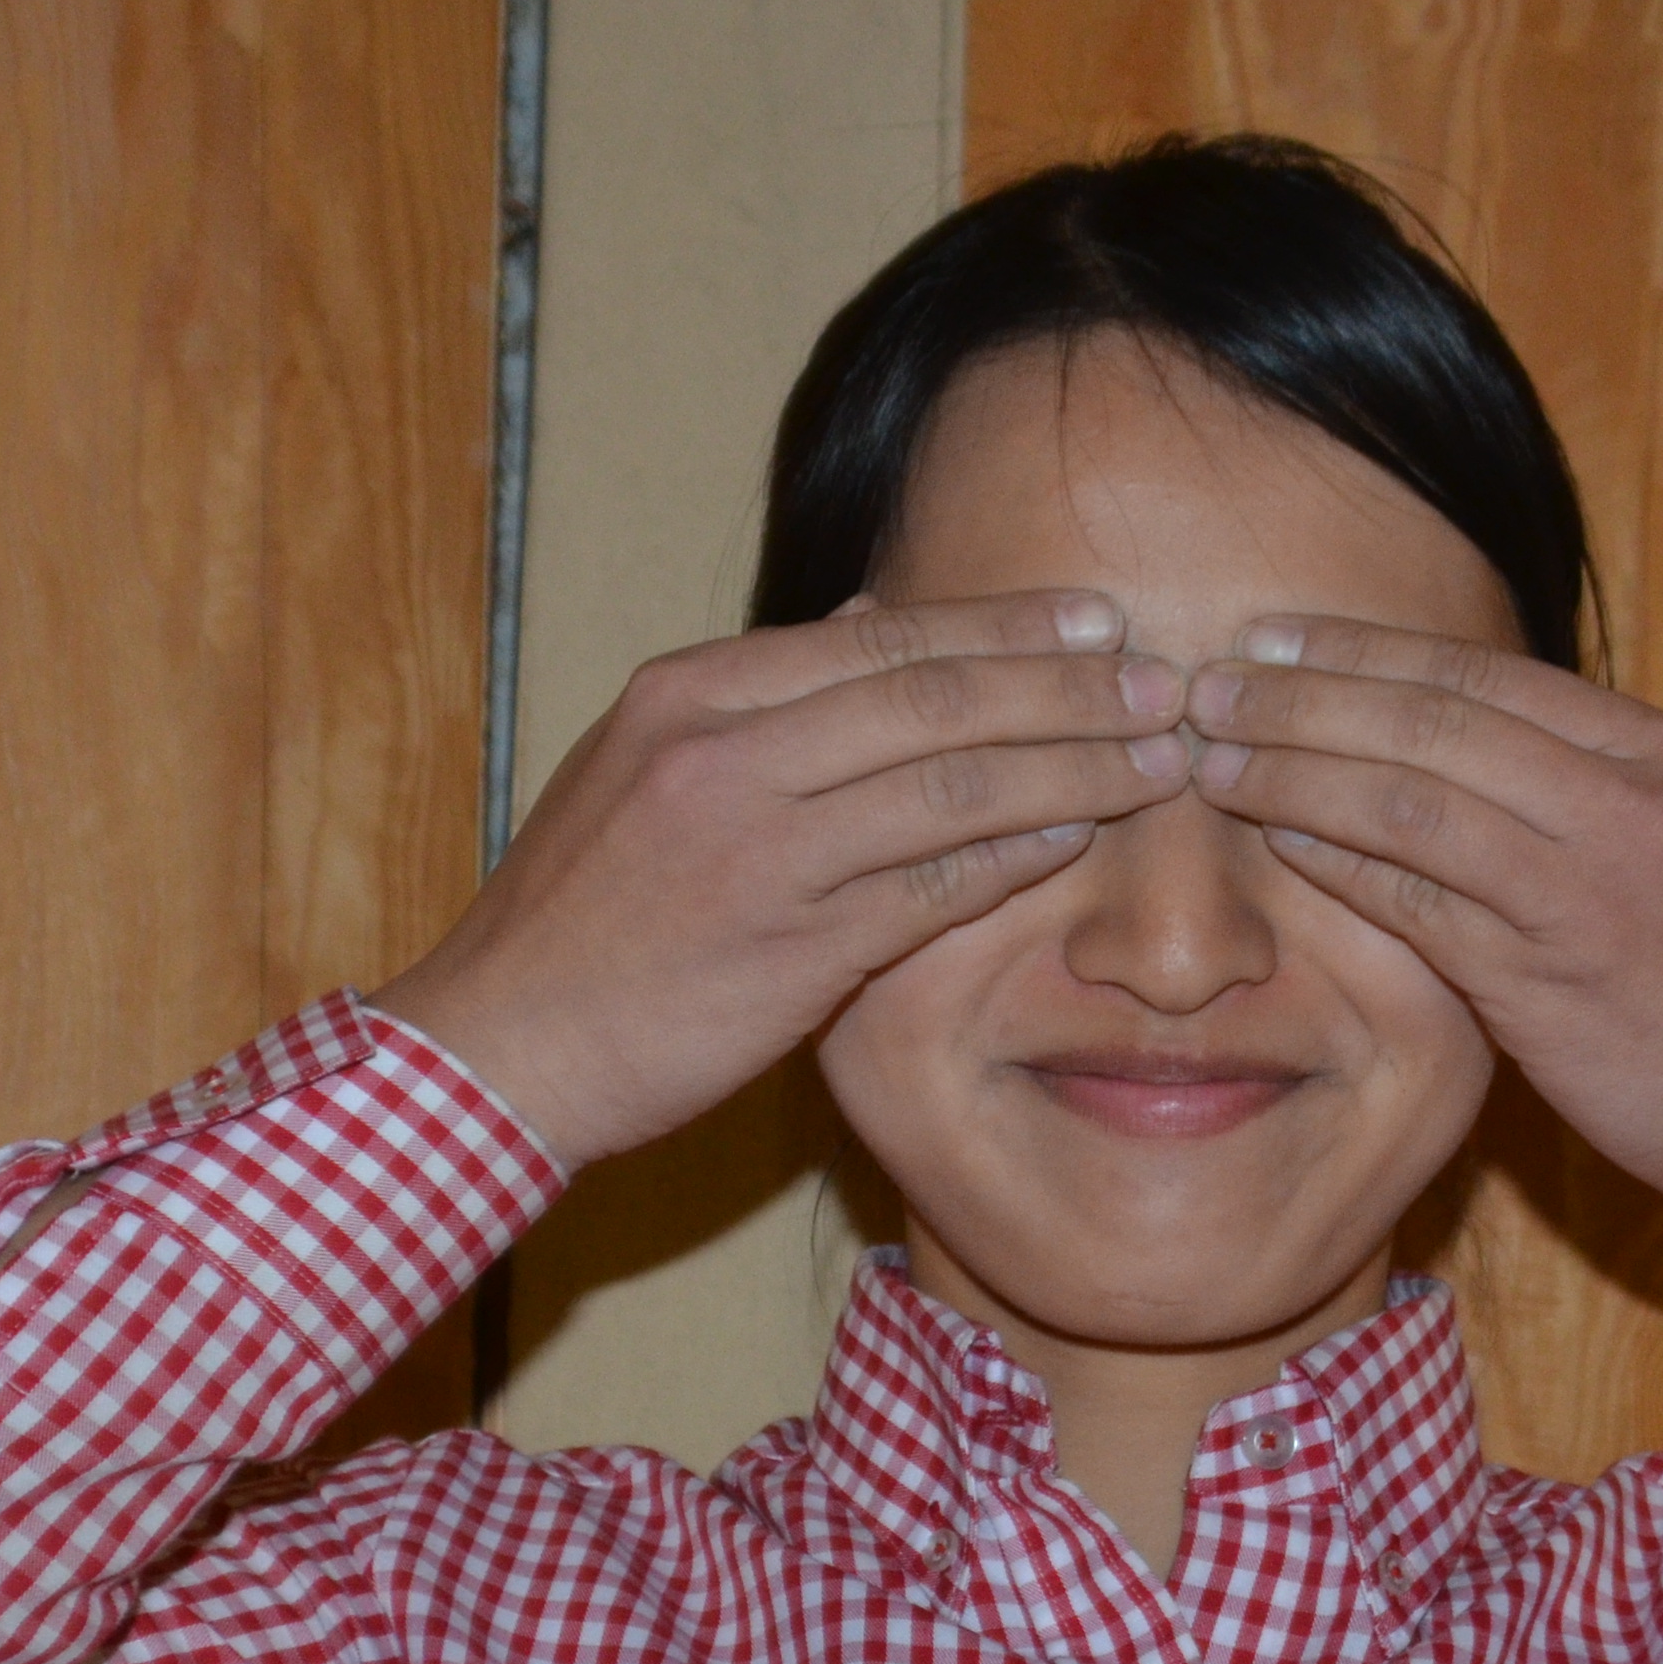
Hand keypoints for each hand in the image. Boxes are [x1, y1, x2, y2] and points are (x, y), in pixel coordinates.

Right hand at [375, 594, 1189, 1163]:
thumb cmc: (580, 917)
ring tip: (1157, 757)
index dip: (1005, 624)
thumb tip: (872, 623)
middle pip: (935, 696)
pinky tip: (1078, 839)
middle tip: (1163, 677)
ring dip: (1071, 767)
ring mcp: (760, 854)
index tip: (1098, 618)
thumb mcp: (642, 767)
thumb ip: (760, 700)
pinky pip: (932, 889)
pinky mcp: (791, 953)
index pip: (883, 638)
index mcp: (692, 695)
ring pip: (953, 786)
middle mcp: (726, 755)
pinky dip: (1015, 858)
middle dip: (1067, 682)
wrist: (499, 1046)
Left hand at [1179, 619, 1662, 1211]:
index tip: (1279, 639)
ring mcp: (1581, 883)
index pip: (1479, 673)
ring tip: (1216, 756)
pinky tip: (1281, 841)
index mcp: (1649, 751)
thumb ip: (1588, 787)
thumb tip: (1471, 746)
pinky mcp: (1545, 975)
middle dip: (1306, 693)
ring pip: (1408, 796)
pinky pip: (1416, 901)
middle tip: (1215, 682)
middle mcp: (1615, 797)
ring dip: (1297, 769)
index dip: (1364, 651)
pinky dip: (1340, 862)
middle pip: (1429, 716)